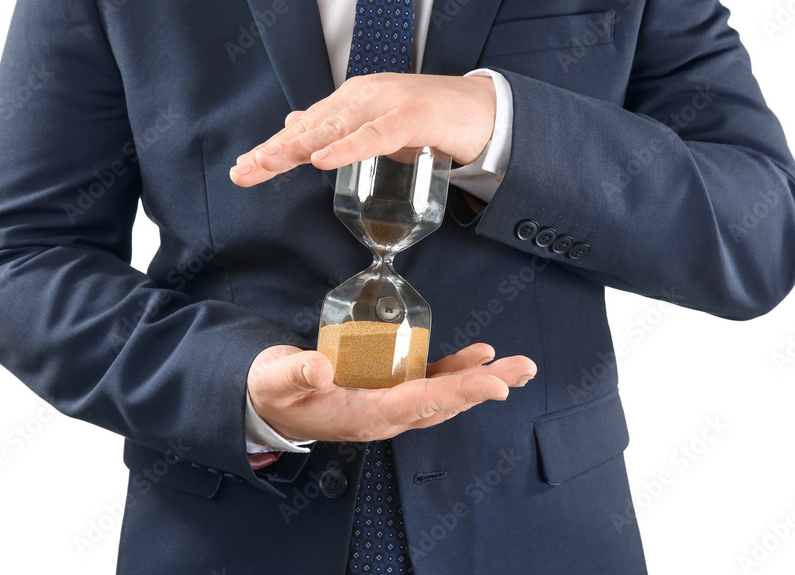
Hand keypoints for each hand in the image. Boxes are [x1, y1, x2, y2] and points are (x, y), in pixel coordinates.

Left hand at [229, 73, 496, 186]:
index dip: (272, 148)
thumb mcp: (376, 125)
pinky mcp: (412, 117)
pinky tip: (322, 160)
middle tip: (243, 172)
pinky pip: (374, 136)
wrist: (483, 111)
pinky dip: (347, 148)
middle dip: (274, 151)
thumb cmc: (430, 120)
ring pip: (334, 128)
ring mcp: (387, 104)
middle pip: (310, 127)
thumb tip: (296, 130)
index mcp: (351, 100)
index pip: (304, 127)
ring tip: (268, 164)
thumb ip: (339, 129)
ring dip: (298, 148)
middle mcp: (362, 97)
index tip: (242, 170)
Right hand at [246, 343, 535, 441]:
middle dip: (486, 387)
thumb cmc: (274, 392)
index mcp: (364, 416)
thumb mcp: (276, 381)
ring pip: (444, 395)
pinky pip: (431, 383)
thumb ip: (296, 372)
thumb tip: (320, 367)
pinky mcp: (390, 389)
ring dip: (481, 380)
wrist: (270, 405)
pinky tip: (479, 356)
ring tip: (517, 366)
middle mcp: (385, 415)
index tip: (495, 385)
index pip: (419, 404)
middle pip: (444, 403)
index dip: (458, 393)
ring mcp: (391, 404)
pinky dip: (457, 370)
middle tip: (523, 370)